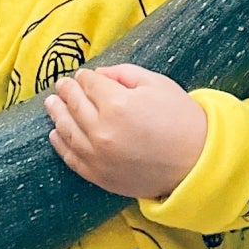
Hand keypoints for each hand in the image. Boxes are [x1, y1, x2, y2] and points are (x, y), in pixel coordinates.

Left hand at [46, 63, 208, 200]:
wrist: (196, 161)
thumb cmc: (180, 118)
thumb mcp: (156, 84)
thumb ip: (123, 73)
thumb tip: (96, 75)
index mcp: (117, 104)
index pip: (90, 84)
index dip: (86, 77)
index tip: (84, 75)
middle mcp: (101, 130)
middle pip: (74, 105)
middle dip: (66, 91)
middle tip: (62, 85)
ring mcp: (97, 156)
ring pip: (66, 130)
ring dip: (57, 114)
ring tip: (52, 104)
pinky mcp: (99, 175)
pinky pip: (71, 158)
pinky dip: (60, 144)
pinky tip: (55, 133)